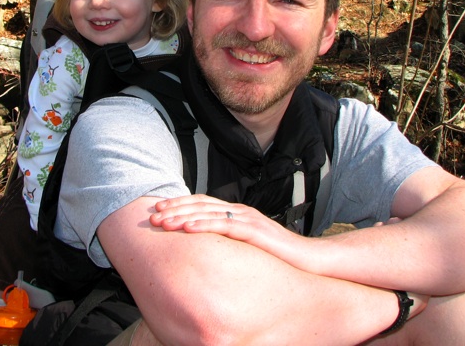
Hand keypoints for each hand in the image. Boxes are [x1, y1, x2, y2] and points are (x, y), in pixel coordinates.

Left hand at [150, 194, 292, 255]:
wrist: (312, 261)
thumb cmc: (279, 256)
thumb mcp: (248, 246)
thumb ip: (230, 242)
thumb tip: (206, 249)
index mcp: (237, 213)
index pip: (202, 203)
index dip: (179, 205)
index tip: (158, 210)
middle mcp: (240, 211)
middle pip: (200, 205)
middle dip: (174, 209)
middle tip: (152, 215)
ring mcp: (247, 219)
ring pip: (208, 212)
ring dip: (182, 216)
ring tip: (162, 221)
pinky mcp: (255, 231)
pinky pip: (224, 226)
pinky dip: (203, 225)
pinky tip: (187, 228)